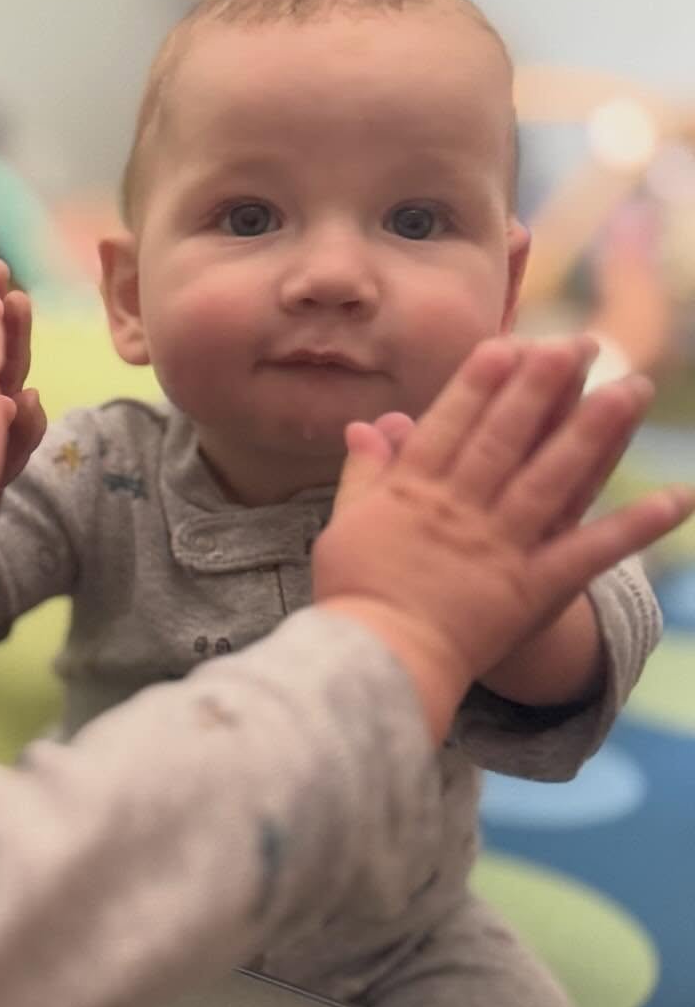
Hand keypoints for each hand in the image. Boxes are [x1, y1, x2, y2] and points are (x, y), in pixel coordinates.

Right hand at [315, 337, 692, 737]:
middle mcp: (461, 511)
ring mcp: (501, 547)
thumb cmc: (355, 594)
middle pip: (506, 439)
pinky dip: (635, 527)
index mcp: (414, 493)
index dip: (481, 384)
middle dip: (544, 388)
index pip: (451, 426)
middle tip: (578, 344)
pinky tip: (676, 499)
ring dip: (594, 434)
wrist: (379, 662)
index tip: (509, 344)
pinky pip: (591, 553)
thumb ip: (363, 473)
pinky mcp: (534, 588)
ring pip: (552, 481)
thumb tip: (366, 424)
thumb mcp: (345, 526)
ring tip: (629, 391)